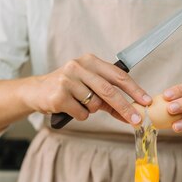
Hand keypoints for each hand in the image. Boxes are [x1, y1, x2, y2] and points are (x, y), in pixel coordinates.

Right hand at [26, 54, 150, 125]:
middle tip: (137, 120)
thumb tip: (131, 113)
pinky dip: (80, 115)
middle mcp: (78, 67)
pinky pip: (81, 113)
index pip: (118, 75)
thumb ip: (108, 97)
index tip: (146, 101)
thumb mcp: (87, 86)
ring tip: (79, 103)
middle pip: (109, 90)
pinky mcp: (59, 95)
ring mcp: (67, 80)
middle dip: (125, 107)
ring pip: (94, 104)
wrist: (35, 91)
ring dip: (92, 110)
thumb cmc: (66, 88)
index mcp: (90, 61)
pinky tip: (70, 108)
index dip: (134, 89)